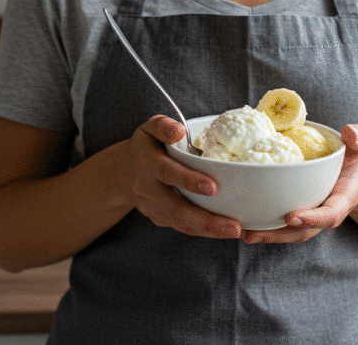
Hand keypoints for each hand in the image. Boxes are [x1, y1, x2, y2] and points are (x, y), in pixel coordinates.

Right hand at [111, 115, 242, 238]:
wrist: (121, 173)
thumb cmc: (144, 147)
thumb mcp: (148, 128)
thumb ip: (163, 125)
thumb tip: (179, 131)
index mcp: (146, 163)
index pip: (167, 172)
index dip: (188, 180)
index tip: (213, 187)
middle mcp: (147, 190)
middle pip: (176, 208)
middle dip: (206, 219)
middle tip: (234, 226)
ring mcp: (153, 208)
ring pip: (182, 223)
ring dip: (210, 230)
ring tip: (237, 232)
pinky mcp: (160, 219)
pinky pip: (184, 228)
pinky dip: (206, 232)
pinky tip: (227, 231)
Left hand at [241, 124, 357, 244]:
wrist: (353, 175)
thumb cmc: (354, 160)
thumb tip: (350, 131)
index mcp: (342, 200)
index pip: (330, 214)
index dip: (312, 218)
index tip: (292, 216)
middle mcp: (324, 213)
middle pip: (303, 231)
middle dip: (279, 235)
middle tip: (255, 234)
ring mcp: (310, 216)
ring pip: (289, 233)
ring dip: (267, 235)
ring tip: (244, 234)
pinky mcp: (298, 214)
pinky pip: (281, 225)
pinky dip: (263, 227)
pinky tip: (242, 225)